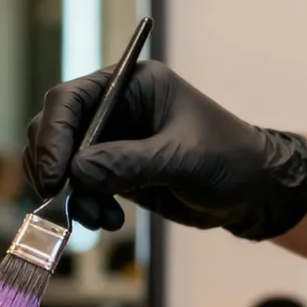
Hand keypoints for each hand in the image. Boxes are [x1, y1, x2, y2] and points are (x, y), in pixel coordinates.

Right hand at [24, 61, 306, 239]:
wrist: (253, 193)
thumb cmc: (231, 161)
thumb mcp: (182, 159)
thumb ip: (129, 163)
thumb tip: (77, 172)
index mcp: (131, 85)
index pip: (70, 100)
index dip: (53, 136)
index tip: (53, 176)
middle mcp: (114, 108)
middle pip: (54, 131)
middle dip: (54, 170)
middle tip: (65, 202)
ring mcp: (110, 141)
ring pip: (60, 164)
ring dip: (69, 195)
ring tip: (97, 217)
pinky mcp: (110, 171)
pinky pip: (76, 188)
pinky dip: (82, 207)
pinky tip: (108, 220)